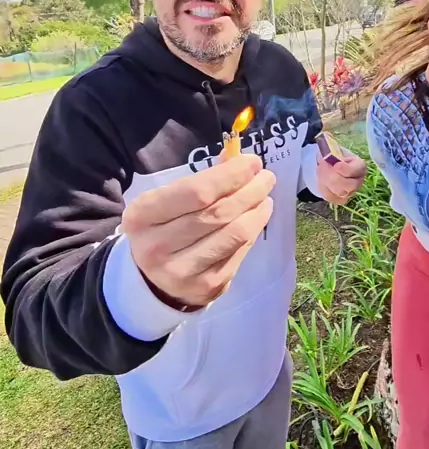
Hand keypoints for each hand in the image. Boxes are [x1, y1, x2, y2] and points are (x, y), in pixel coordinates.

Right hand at [122, 155, 274, 309]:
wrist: (150, 279)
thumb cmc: (161, 228)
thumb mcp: (165, 201)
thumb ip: (200, 181)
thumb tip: (237, 161)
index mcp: (142, 216)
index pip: (196, 192)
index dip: (230, 175)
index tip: (252, 163)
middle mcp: (158, 247)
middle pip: (218, 213)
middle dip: (250, 191)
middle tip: (266, 177)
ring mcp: (183, 272)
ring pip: (234, 234)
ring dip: (256, 211)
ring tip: (264, 197)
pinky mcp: (207, 287)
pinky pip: (239, 253)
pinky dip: (253, 231)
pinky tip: (256, 218)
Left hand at [316, 154, 366, 205]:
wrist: (328, 164)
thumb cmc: (333, 154)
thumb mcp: (333, 149)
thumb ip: (332, 152)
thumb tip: (327, 156)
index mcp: (360, 166)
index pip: (356, 171)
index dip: (346, 169)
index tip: (336, 165)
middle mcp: (359, 181)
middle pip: (349, 185)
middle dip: (332, 176)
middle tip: (322, 166)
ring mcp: (351, 192)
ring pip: (339, 193)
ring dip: (326, 182)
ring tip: (320, 171)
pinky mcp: (341, 199)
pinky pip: (331, 197)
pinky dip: (324, 189)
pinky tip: (322, 180)